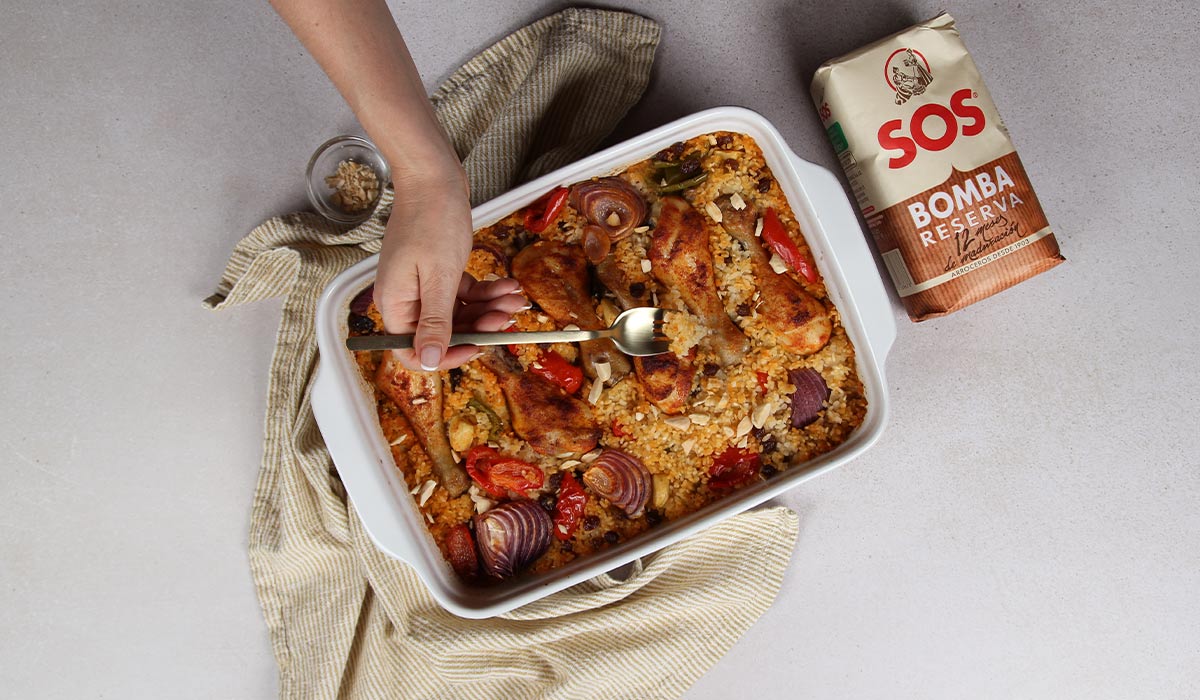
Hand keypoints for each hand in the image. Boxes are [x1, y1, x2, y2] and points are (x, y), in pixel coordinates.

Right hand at [374, 170, 525, 370]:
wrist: (434, 178)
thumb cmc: (431, 219)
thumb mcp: (438, 276)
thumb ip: (434, 322)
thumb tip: (429, 360)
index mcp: (396, 305)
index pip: (413, 352)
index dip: (445, 356)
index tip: (476, 348)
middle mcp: (406, 299)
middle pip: (442, 333)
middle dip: (478, 328)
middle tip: (507, 319)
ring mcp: (422, 285)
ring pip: (459, 314)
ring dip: (489, 309)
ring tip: (515, 300)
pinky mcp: (438, 272)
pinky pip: (464, 294)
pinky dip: (487, 292)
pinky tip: (508, 286)